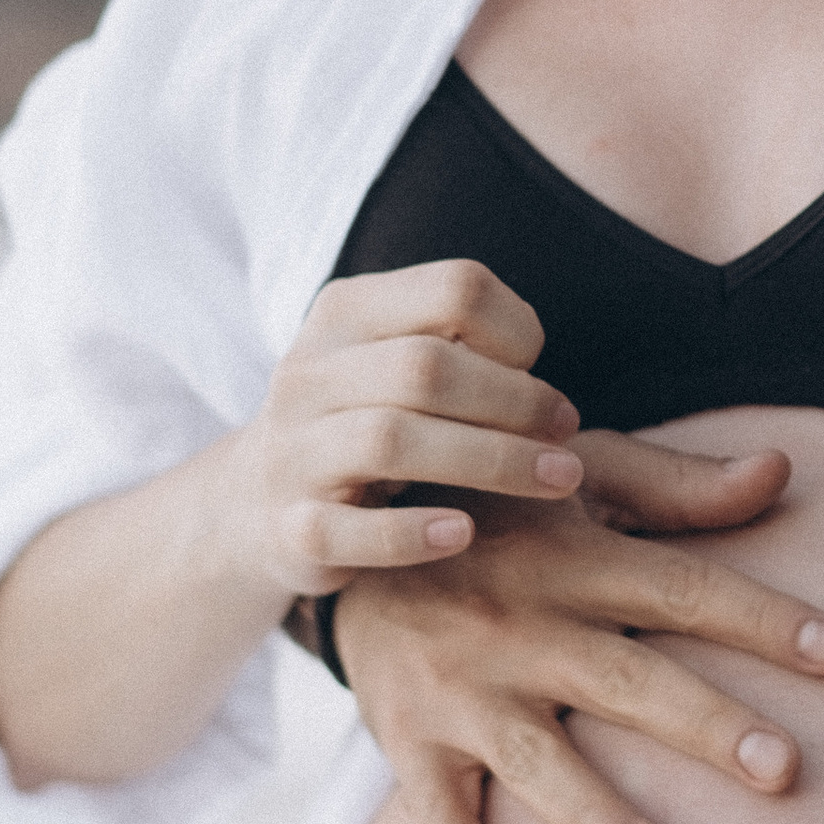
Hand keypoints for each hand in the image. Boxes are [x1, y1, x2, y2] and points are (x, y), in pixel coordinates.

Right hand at [224, 260, 586, 602]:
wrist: (256, 502)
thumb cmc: (366, 422)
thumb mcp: (398, 364)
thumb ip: (465, 354)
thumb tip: (548, 397)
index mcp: (346, 312)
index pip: (454, 290)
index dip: (517, 329)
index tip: (541, 372)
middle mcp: (309, 373)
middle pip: (427, 367)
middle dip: (516, 401)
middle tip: (567, 435)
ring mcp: (292, 451)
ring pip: (391, 440)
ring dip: (491, 461)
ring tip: (557, 481)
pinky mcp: (289, 529)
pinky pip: (347, 530)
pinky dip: (410, 533)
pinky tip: (463, 533)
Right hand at [337, 428, 823, 823]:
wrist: (351, 529)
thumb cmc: (499, 508)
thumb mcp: (579, 475)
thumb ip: (680, 487)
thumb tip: (782, 468)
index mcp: (575, 556)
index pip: (683, 588)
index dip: (760, 618)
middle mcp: (522, 622)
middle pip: (629, 680)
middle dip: (706, 725)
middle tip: (783, 769)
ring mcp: (464, 687)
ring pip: (539, 759)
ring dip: (595, 817)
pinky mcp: (410, 736)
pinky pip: (435, 811)